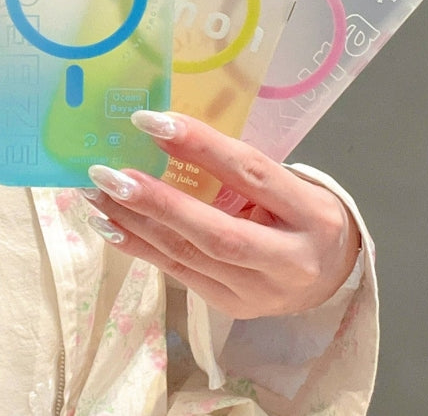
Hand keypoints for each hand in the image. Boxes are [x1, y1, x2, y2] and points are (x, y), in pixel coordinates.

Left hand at [83, 110, 360, 318]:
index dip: (199, 145)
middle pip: (215, 230)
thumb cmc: (300, 213)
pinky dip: (139, 246)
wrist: (331, 277)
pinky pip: (177, 273)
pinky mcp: (230, 306)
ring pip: (187, 255)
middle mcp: (289, 258)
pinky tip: (108, 224)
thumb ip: (234, 166)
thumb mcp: (284, 183)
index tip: (150, 122)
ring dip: (134, 222)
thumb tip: (162, 135)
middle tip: (106, 173)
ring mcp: (258, 291)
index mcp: (311, 212)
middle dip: (155, 200)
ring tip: (95, 193)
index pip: (250, 172)